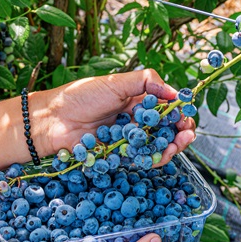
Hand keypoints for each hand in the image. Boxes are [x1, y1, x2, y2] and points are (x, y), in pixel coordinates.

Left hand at [32, 69, 195, 164]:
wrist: (53, 120)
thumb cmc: (81, 96)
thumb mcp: (115, 81)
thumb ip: (146, 82)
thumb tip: (175, 92)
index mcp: (136, 100)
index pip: (166, 107)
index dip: (179, 112)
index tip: (186, 115)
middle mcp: (135, 119)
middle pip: (166, 128)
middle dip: (181, 132)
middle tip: (187, 134)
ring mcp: (128, 139)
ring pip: (157, 145)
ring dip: (172, 147)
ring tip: (177, 145)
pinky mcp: (120, 155)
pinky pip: (142, 159)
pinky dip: (154, 159)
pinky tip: (161, 154)